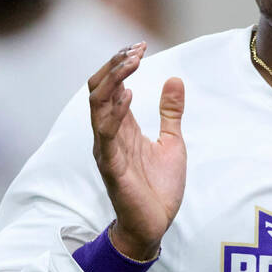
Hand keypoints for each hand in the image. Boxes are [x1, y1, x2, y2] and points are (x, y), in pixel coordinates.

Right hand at [87, 43, 185, 259]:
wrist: (155, 225)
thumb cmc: (158, 187)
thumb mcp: (171, 141)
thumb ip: (170, 112)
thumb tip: (174, 79)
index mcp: (121, 126)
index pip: (110, 86)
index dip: (121, 63)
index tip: (141, 46)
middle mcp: (108, 134)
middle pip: (98, 89)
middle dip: (114, 65)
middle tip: (136, 49)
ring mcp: (107, 149)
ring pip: (97, 106)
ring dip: (113, 80)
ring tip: (132, 62)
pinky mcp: (112, 167)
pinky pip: (105, 135)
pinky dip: (113, 113)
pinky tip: (126, 96)